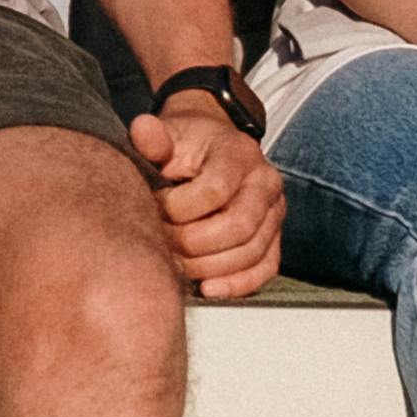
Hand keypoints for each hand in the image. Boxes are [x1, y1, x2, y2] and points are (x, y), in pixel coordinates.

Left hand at [131, 100, 284, 298]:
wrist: (210, 147)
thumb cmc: (184, 145)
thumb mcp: (167, 135)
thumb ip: (152, 139)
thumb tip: (142, 129)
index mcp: (239, 153)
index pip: (215, 191)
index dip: (178, 208)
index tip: (152, 207)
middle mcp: (265, 183)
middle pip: (238, 227)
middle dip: (192, 243)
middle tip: (161, 242)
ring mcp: (275, 212)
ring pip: (251, 253)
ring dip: (207, 267)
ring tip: (174, 263)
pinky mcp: (274, 237)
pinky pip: (265, 269)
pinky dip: (236, 284)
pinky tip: (206, 287)